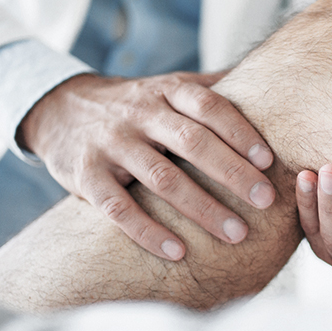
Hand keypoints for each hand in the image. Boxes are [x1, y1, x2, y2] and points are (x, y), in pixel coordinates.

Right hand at [18, 72, 275, 260]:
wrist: (60, 109)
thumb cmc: (135, 105)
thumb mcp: (169, 86)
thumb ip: (214, 87)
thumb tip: (271, 78)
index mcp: (167, 91)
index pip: (209, 106)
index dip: (240, 132)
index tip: (269, 161)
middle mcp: (140, 114)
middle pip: (192, 142)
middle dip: (232, 173)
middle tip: (266, 201)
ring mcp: (111, 144)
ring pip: (161, 178)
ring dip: (202, 208)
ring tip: (237, 233)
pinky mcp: (86, 176)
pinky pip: (118, 208)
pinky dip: (148, 232)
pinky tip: (178, 252)